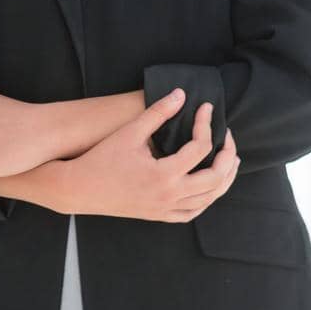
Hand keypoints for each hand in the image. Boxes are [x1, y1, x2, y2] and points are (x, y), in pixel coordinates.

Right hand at [47, 90, 239, 221]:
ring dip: (224, 179)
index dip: (205, 124)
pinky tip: (210, 187)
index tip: (204, 108)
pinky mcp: (160, 215)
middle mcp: (170, 195)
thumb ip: (158, 112)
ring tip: (230, 161)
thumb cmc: (102, 158)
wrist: (80, 188)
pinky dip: (207, 199)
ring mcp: (166, 208)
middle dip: (227, 155)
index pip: (200, 148)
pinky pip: (193, 212)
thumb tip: (181, 94)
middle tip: (227, 137)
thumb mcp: (130, 132)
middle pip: (216, 178)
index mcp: (164, 174)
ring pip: (209, 198)